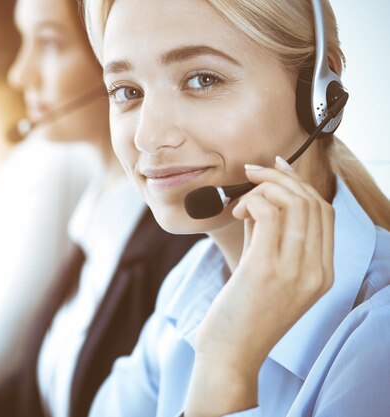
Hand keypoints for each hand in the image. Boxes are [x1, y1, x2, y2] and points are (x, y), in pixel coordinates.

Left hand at [186, 156, 334, 416]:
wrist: (230, 356)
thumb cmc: (241, 315)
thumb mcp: (264, 272)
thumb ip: (267, 237)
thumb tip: (259, 199)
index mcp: (322, 273)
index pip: (325, 214)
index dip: (301, 184)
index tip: (276, 169)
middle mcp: (316, 271)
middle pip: (314, 203)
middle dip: (282, 178)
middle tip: (253, 172)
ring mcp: (296, 271)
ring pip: (295, 203)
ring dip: (265, 187)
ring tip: (241, 198)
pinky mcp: (267, 269)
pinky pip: (270, 214)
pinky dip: (253, 202)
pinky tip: (237, 212)